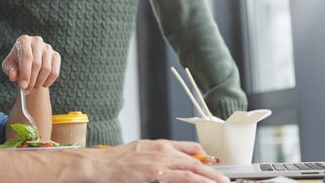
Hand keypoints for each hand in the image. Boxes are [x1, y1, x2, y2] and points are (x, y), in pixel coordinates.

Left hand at [2, 35, 59, 90]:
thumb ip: (10, 70)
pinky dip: (48, 81)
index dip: (25, 73)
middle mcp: (37, 41)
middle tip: (26, 90)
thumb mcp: (9, 66)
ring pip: (47, 69)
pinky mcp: (56, 55)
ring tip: (32, 86)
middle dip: (31, 80)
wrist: (28, 62)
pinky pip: (54, 72)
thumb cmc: (16, 63)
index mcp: (24, 40)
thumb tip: (13, 76)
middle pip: (37, 64)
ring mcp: (48, 48)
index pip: (27, 56)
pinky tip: (42, 84)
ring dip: (39, 82)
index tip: (23, 86)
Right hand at [95, 140, 229, 182]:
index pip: (190, 148)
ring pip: (194, 169)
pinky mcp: (156, 173)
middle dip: (212, 170)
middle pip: (196, 159)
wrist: (99, 164)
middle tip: (225, 178)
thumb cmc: (114, 161)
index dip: (205, 157)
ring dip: (210, 177)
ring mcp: (161, 161)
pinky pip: (184, 178)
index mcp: (159, 144)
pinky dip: (198, 181)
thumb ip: (156, 155)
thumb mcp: (139, 151)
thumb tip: (167, 164)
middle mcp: (163, 150)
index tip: (214, 165)